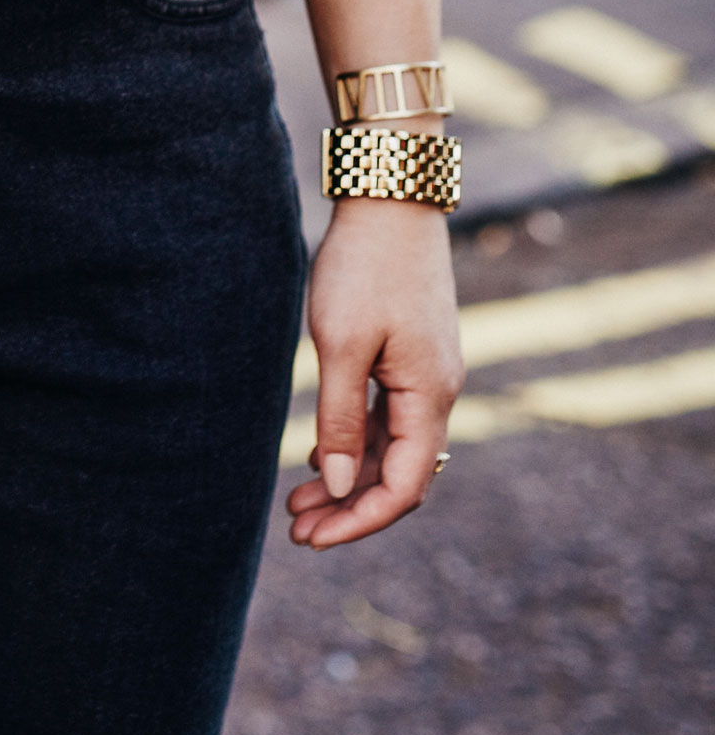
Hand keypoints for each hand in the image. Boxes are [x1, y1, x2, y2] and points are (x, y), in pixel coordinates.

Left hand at [286, 196, 462, 548]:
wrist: (390, 196)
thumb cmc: (364, 266)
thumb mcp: (342, 345)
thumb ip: (342, 419)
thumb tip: (343, 488)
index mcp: (430, 396)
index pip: (403, 487)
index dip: (360, 520)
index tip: (313, 538)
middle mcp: (438, 391)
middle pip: (399, 474)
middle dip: (351, 508)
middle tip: (297, 531)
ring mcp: (426, 372)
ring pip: (391, 446)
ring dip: (350, 477)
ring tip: (298, 503)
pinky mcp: (410, 353)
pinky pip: (388, 416)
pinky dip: (356, 441)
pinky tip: (319, 455)